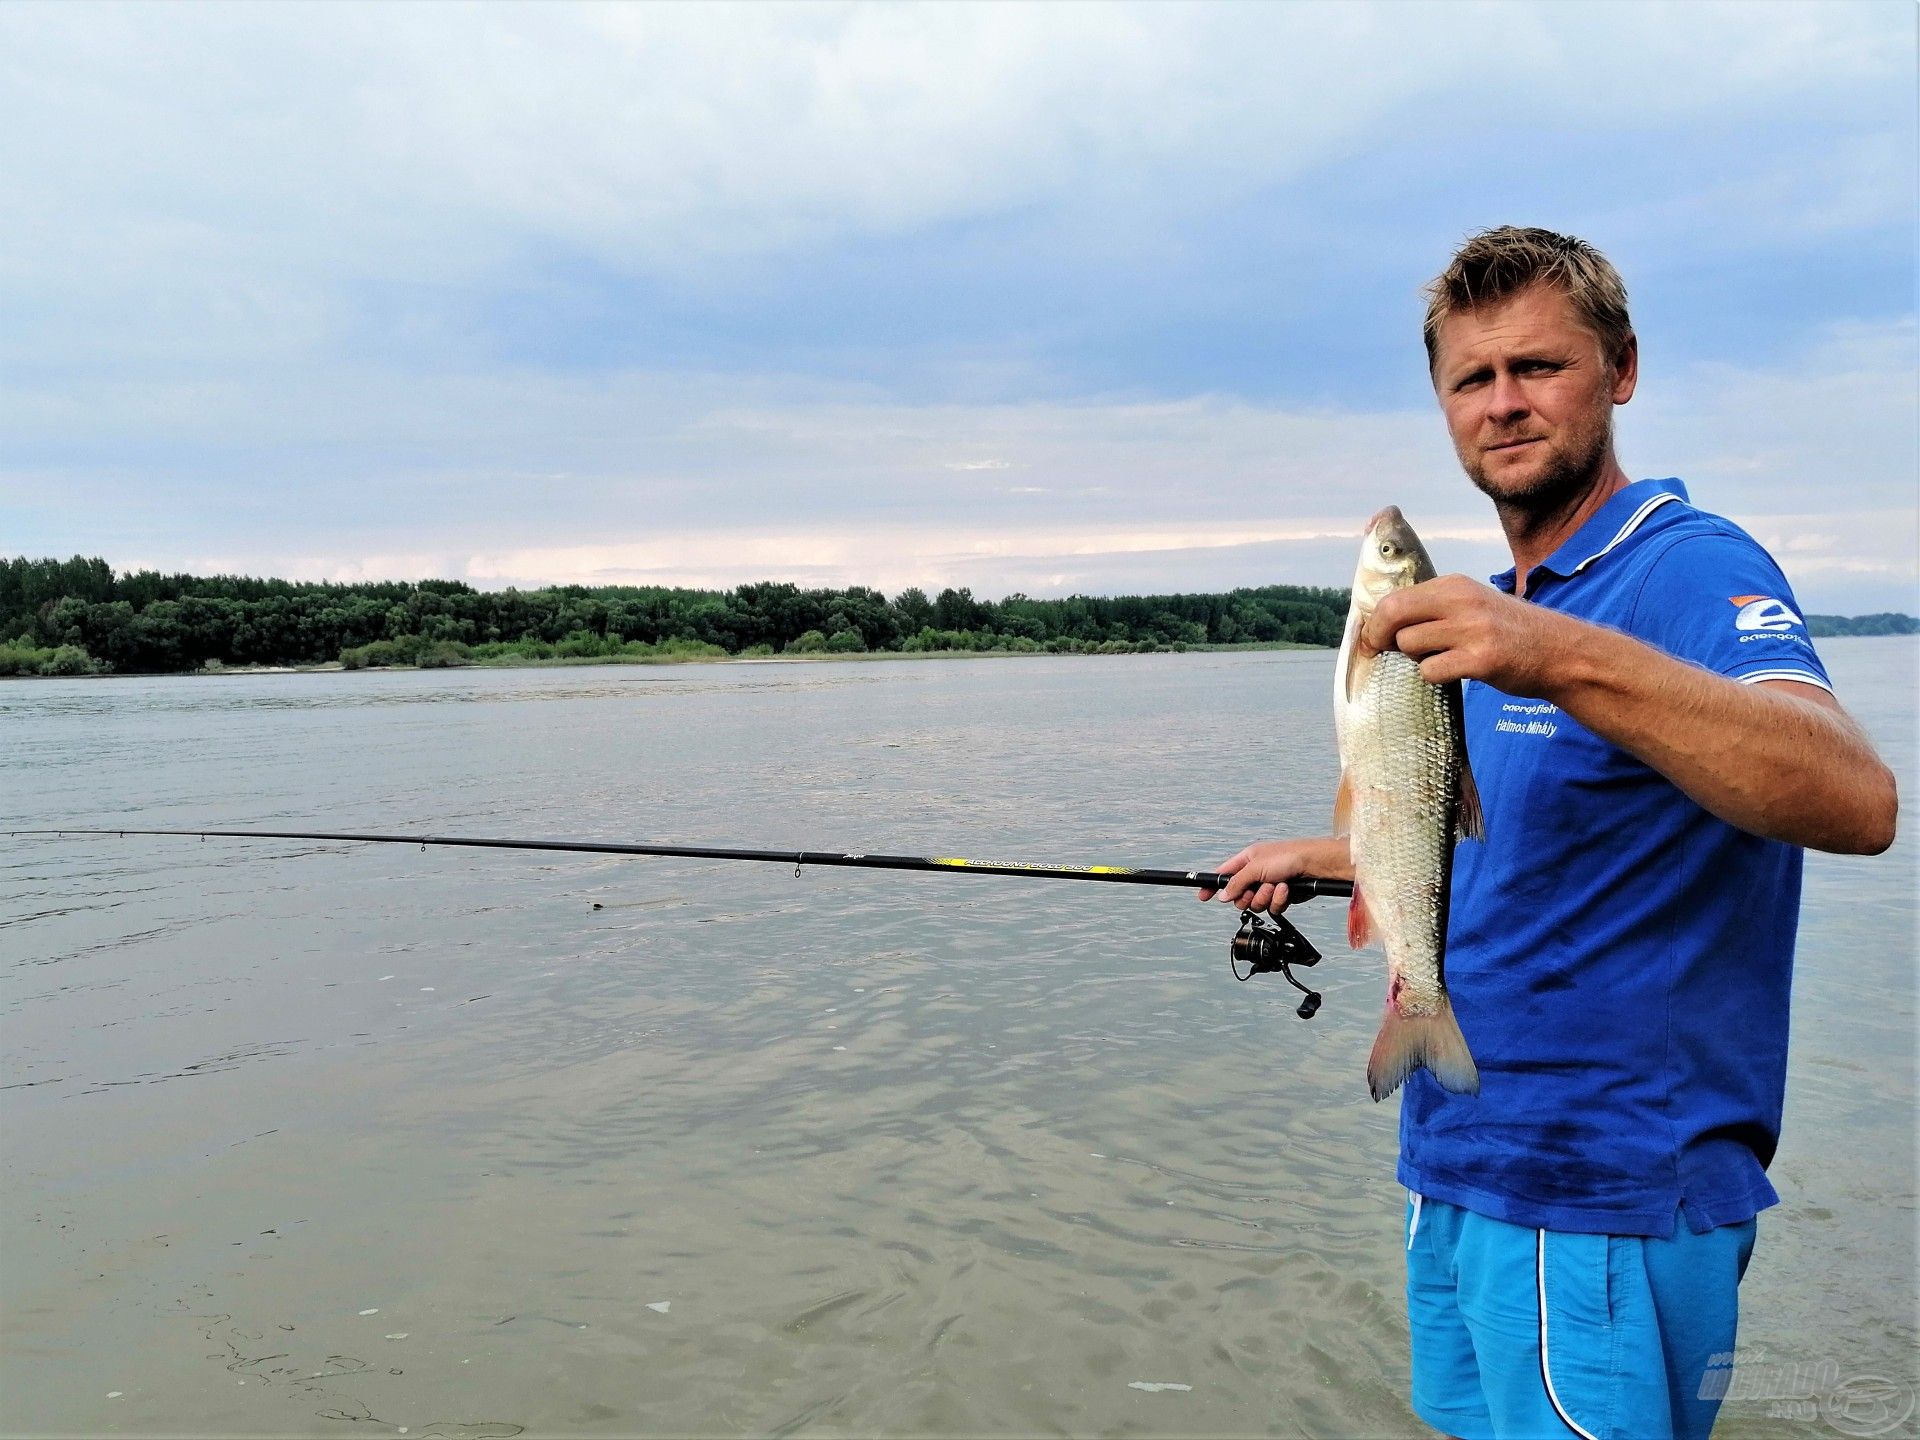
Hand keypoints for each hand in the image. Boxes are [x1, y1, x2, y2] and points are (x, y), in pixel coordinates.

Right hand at [1198, 836, 1350, 913]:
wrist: (1314, 867)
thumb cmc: (1288, 857)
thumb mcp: (1256, 868)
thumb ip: (1236, 883)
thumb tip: (1222, 896)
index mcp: (1246, 861)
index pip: (1223, 874)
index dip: (1212, 885)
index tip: (1202, 895)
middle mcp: (1256, 874)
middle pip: (1238, 896)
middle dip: (1247, 897)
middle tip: (1255, 891)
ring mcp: (1268, 886)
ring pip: (1255, 904)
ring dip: (1265, 897)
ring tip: (1276, 886)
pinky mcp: (1281, 897)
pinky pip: (1271, 908)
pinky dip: (1278, 900)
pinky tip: (1286, 890)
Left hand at [1359, 574, 1572, 695]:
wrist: (1560, 652)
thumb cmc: (1509, 632)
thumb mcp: (1473, 604)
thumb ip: (1435, 607)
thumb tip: (1382, 620)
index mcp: (1456, 585)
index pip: (1395, 597)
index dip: (1376, 621)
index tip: (1372, 637)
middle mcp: (1462, 601)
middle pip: (1393, 614)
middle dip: (1378, 636)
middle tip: (1381, 651)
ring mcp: (1472, 630)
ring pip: (1409, 644)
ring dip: (1416, 658)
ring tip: (1441, 658)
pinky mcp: (1481, 660)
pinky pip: (1431, 671)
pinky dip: (1435, 676)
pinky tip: (1456, 671)